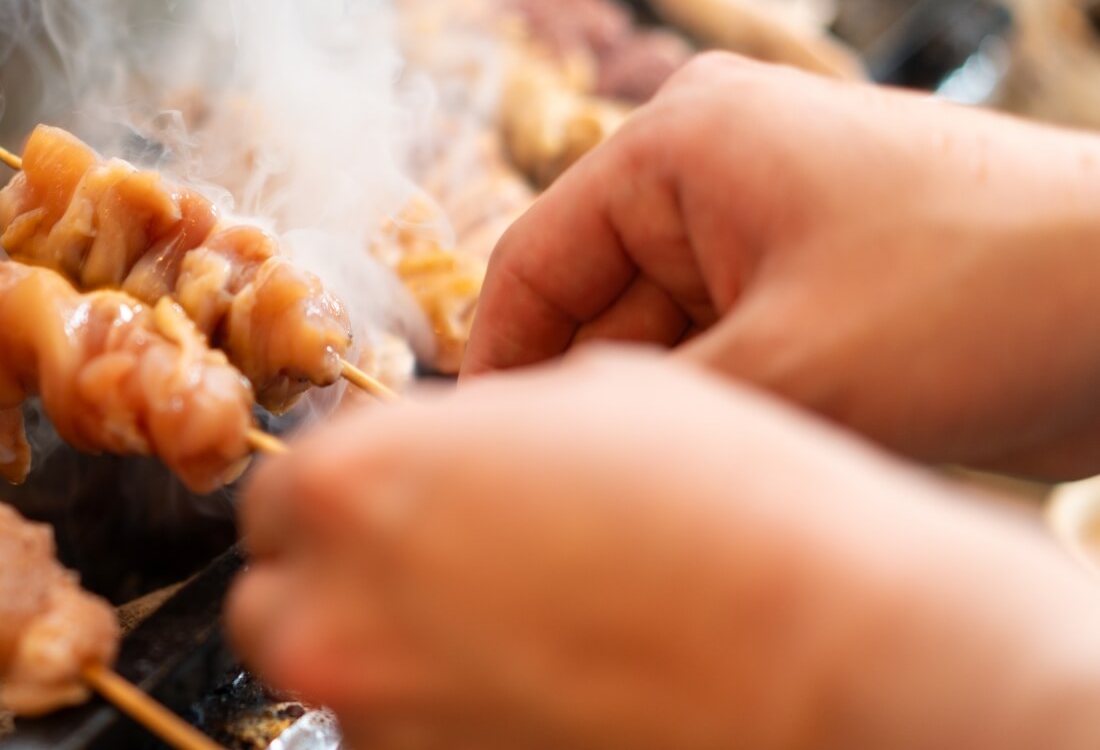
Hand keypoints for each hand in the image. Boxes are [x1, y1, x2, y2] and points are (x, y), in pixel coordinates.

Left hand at [228, 350, 1099, 749]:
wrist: (835, 651)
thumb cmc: (726, 504)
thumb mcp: (586, 396)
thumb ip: (469, 429)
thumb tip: (442, 453)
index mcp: (349, 486)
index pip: (278, 496)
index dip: (343, 498)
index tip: (391, 508)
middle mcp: (334, 616)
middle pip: (278, 600)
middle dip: (341, 584)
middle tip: (437, 576)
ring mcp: (382, 725)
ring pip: (344, 684)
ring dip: (400, 658)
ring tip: (521, 637)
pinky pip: (414, 744)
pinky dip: (455, 720)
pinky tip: (545, 691)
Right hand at [466, 52, 1099, 477]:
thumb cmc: (981, 294)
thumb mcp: (784, 371)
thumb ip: (647, 416)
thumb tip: (546, 462)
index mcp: (680, 143)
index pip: (533, 260)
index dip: (500, 366)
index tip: (485, 457)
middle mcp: (713, 169)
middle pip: (597, 304)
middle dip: (598, 398)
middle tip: (579, 497)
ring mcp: (768, 224)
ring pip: (664, 337)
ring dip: (670, 413)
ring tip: (667, 491)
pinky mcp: (817, 278)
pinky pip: (727, 348)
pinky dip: (724, 409)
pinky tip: (726, 471)